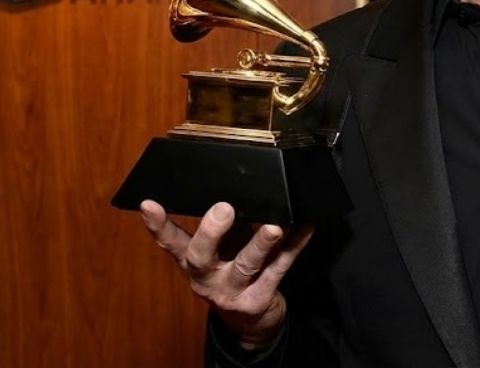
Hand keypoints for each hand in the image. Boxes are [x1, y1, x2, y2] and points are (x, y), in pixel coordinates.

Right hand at [140, 200, 313, 349]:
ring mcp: (232, 291)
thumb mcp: (220, 251)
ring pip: (245, 266)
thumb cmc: (233, 272)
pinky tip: (304, 227)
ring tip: (273, 227)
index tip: (148, 204)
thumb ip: (223, 227)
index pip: (170, 242)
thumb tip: (238, 186)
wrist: (250, 320)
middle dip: (211, 233)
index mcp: (193, 263)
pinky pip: (280, 268)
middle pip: (201, 257)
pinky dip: (294, 246)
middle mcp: (207, 279)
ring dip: (260, 244)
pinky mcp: (259, 299)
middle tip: (224, 209)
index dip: (158, 225)